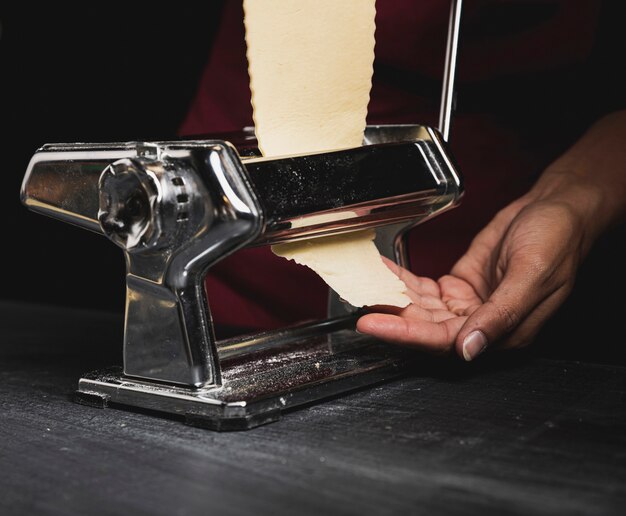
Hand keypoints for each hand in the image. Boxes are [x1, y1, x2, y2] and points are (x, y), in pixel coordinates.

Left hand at [357, 184, 598, 360]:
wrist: (556, 207)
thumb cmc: (558, 238)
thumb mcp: (534, 274)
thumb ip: (501, 314)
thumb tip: (469, 348)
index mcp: (504, 331)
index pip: (445, 341)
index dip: (407, 335)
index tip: (373, 326)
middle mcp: (480, 323)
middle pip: (426, 328)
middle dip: (391, 318)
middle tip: (358, 306)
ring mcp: (467, 304)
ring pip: (420, 309)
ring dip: (391, 299)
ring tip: (362, 287)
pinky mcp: (458, 285)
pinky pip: (422, 288)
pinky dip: (400, 280)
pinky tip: (381, 273)